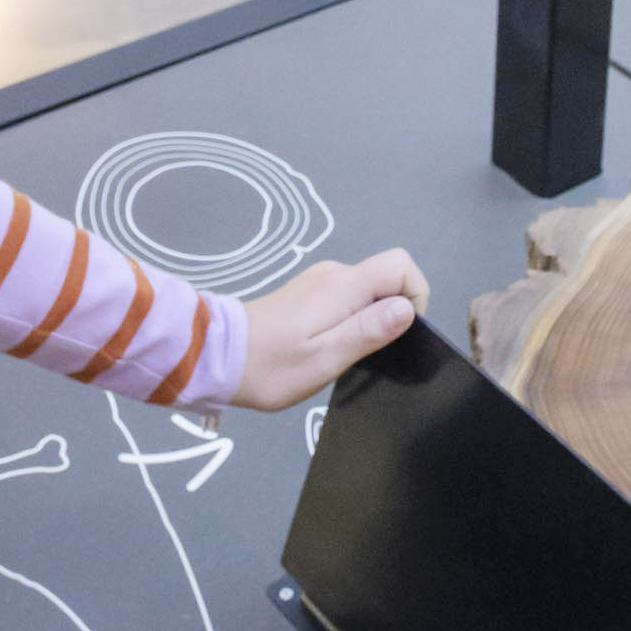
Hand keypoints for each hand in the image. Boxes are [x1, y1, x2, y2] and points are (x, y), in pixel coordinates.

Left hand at [231, 251, 426, 408]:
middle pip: (387, 278)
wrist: (216, 357)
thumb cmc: (271, 365)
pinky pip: (347, 298)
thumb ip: (367, 332)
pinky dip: (351, 320)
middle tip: (368, 354)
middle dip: (392, 314)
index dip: (415, 296)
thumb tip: (407, 309)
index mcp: (343, 286)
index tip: (400, 333)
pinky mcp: (307, 294)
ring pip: (367, 291)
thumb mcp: (325, 359)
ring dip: (369, 320)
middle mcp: (334, 274)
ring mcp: (318, 282)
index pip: (401, 264)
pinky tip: (327, 348)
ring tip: (344, 355)